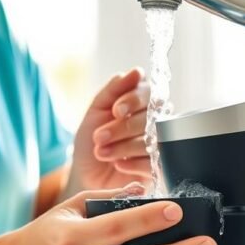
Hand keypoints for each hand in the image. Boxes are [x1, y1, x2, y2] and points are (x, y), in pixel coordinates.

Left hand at [66, 68, 152, 193]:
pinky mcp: (158, 168)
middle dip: (122, 128)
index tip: (115, 110)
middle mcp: (155, 122)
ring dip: (123, 147)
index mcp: (142, 103)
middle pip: (150, 118)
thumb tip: (137, 72)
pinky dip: (133, 164)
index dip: (133, 100)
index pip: (149, 93)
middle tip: (99, 137)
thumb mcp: (96, 110)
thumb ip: (115, 89)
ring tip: (102, 152)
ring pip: (152, 141)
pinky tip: (118, 164)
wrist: (85, 172)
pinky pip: (154, 163)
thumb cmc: (92, 139)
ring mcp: (158, 145)